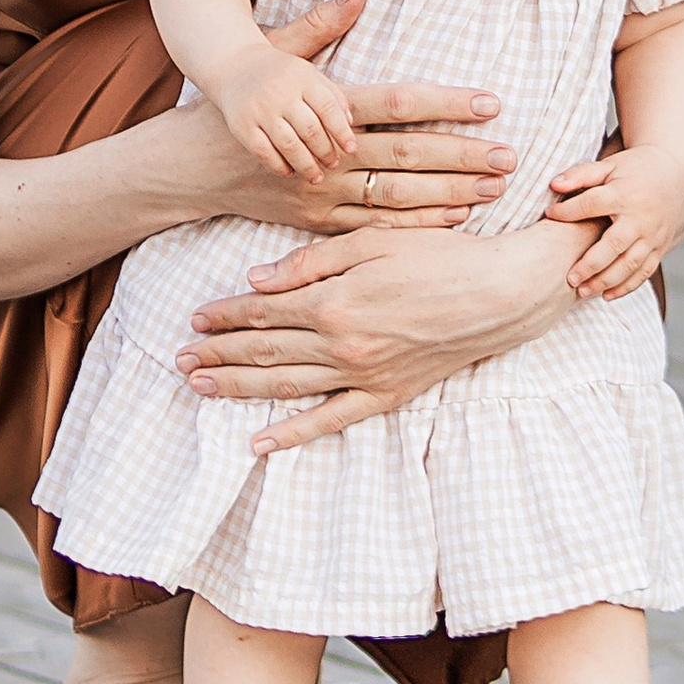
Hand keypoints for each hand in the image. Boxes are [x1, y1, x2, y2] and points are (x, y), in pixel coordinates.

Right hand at [162, 0, 515, 234]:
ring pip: (397, 195)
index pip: (397, 102)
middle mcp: (326, 149)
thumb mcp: (276, 52)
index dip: (446, 103)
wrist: (190, 164)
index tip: (491, 102)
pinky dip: (416, 224)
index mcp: (323, 102)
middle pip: (406, 153)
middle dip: (462, 155)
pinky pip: (374, 226)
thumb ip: (323, 23)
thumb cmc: (242, 97)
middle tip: (510, 155)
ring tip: (495, 187)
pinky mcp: (316, 220)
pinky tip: (455, 217)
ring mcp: (321, 190)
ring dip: (450, 192)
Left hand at [176, 219, 580, 453]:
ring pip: (286, 386)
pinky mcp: (387, 395)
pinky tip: (258, 442)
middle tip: (180, 358)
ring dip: (238, 388)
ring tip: (200, 387)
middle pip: (265, 352)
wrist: (503, 294)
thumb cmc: (441, 256)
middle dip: (218, 354)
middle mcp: (342, 344)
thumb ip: (310, 263)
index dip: (224, 316)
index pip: (262, 312)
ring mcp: (363, 375)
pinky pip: (331, 420)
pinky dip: (292, 434)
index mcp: (334, 300)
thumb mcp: (373, 241)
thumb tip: (256, 281)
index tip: (195, 319)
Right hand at [209, 39, 356, 181]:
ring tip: (316, 176)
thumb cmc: (281, 75)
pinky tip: (290, 172)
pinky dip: (280, 167)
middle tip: (333, 164)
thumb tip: (351, 124)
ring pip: (289, 145)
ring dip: (306, 165)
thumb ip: (332, 95)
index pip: (327, 108)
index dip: (342, 132)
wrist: (235, 67)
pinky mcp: (242, 126)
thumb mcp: (308, 74)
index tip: (351, 149)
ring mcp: (259, 111)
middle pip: (310, 130)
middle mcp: (279, 94)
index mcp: (300, 78)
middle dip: (325, 152)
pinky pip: (264, 153)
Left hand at [548, 143, 683, 299]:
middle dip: (591, 264)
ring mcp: (654, 235)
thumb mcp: (608, 165)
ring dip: (606, 281)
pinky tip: (607, 295)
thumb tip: (554, 185)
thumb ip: (581, 174)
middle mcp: (641, 217)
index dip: (568, 211)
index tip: (548, 215)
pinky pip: (645, 271)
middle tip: (569, 279)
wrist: (673, 172)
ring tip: (582, 291)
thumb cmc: (633, 169)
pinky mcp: (661, 246)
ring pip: (630, 264)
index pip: (592, 204)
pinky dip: (627, 286)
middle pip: (614, 245)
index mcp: (625, 194)